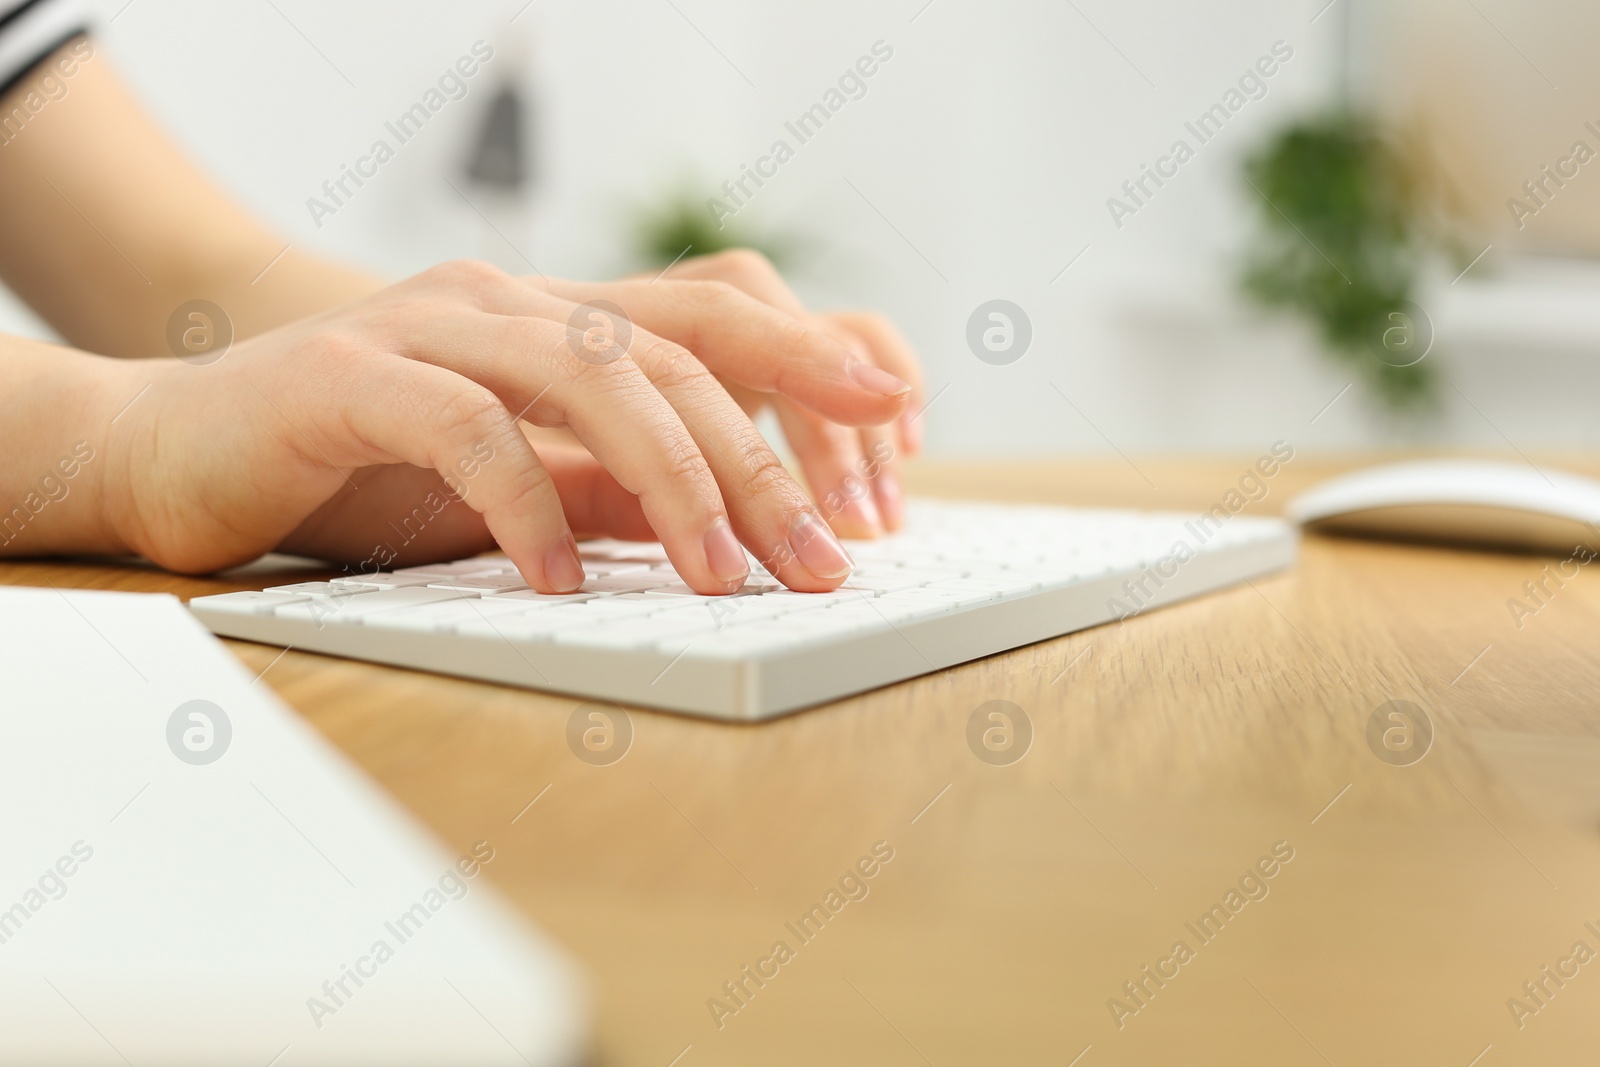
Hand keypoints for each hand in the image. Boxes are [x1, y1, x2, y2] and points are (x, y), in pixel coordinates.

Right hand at [101, 260, 912, 593]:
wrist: (185, 444)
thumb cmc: (365, 465)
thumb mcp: (522, 477)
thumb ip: (614, 483)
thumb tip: (733, 524)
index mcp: (564, 315)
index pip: (720, 314)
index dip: (818, 360)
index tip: (901, 437)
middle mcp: (513, 301)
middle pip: (679, 351)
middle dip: (773, 455)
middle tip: (830, 555)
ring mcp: (433, 326)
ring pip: (593, 371)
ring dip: (675, 480)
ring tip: (724, 575)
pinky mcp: (351, 375)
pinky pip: (469, 429)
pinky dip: (528, 505)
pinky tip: (560, 580)